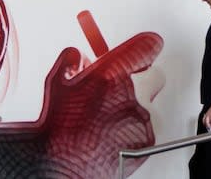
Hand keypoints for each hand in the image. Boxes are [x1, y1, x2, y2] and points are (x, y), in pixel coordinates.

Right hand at [36, 32, 163, 177]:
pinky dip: (133, 130)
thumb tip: (80, 57)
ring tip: (109, 121)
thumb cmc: (58, 126)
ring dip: (134, 108)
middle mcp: (131, 91)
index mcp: (110, 71)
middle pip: (154, 75)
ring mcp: (142, 116)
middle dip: (142, 80)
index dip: (146, 46)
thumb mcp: (56, 82)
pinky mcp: (148, 138)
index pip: (147, 45)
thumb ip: (70, 61)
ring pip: (149, 104)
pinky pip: (146, 127)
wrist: (63, 164)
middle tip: (122, 88)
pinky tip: (113, 136)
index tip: (147, 47)